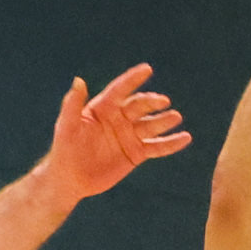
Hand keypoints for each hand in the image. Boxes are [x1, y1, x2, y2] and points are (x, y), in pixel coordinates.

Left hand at [40, 63, 187, 201]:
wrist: (71, 179)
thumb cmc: (65, 150)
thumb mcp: (67, 127)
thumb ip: (72, 105)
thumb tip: (78, 80)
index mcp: (103, 108)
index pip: (120, 90)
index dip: (133, 79)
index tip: (147, 69)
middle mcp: (119, 118)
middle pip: (139, 107)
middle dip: (151, 103)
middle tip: (163, 102)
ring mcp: (129, 136)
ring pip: (151, 125)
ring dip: (164, 121)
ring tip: (176, 117)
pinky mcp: (137, 153)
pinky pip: (157, 147)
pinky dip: (171, 143)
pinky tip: (185, 138)